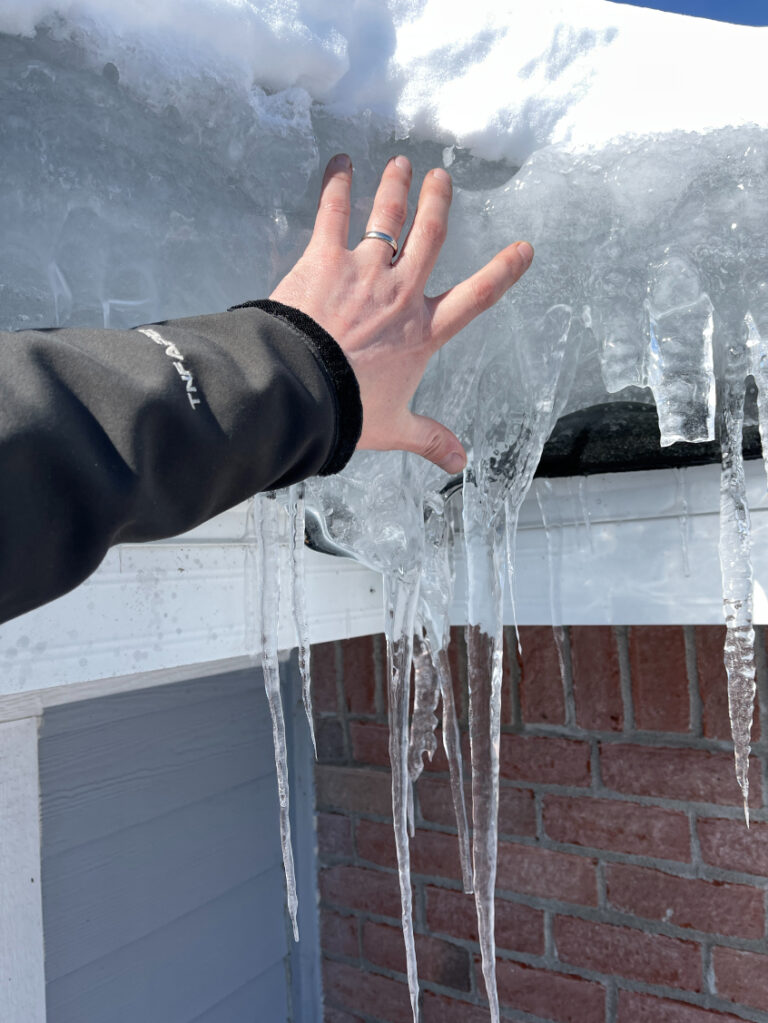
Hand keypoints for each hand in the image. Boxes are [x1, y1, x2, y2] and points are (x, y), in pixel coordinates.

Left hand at [270, 153, 532, 474]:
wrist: (303, 390)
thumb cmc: (350, 410)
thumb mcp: (396, 427)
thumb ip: (431, 438)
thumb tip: (462, 462)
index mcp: (423, 332)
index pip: (475, 298)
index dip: (502, 272)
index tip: (522, 249)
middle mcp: (401, 294)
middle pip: (429, 238)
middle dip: (438, 204)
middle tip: (442, 178)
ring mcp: (364, 272)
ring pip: (387, 220)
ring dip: (395, 189)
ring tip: (401, 164)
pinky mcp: (324, 260)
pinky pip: (333, 214)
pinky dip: (336, 186)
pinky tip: (339, 162)